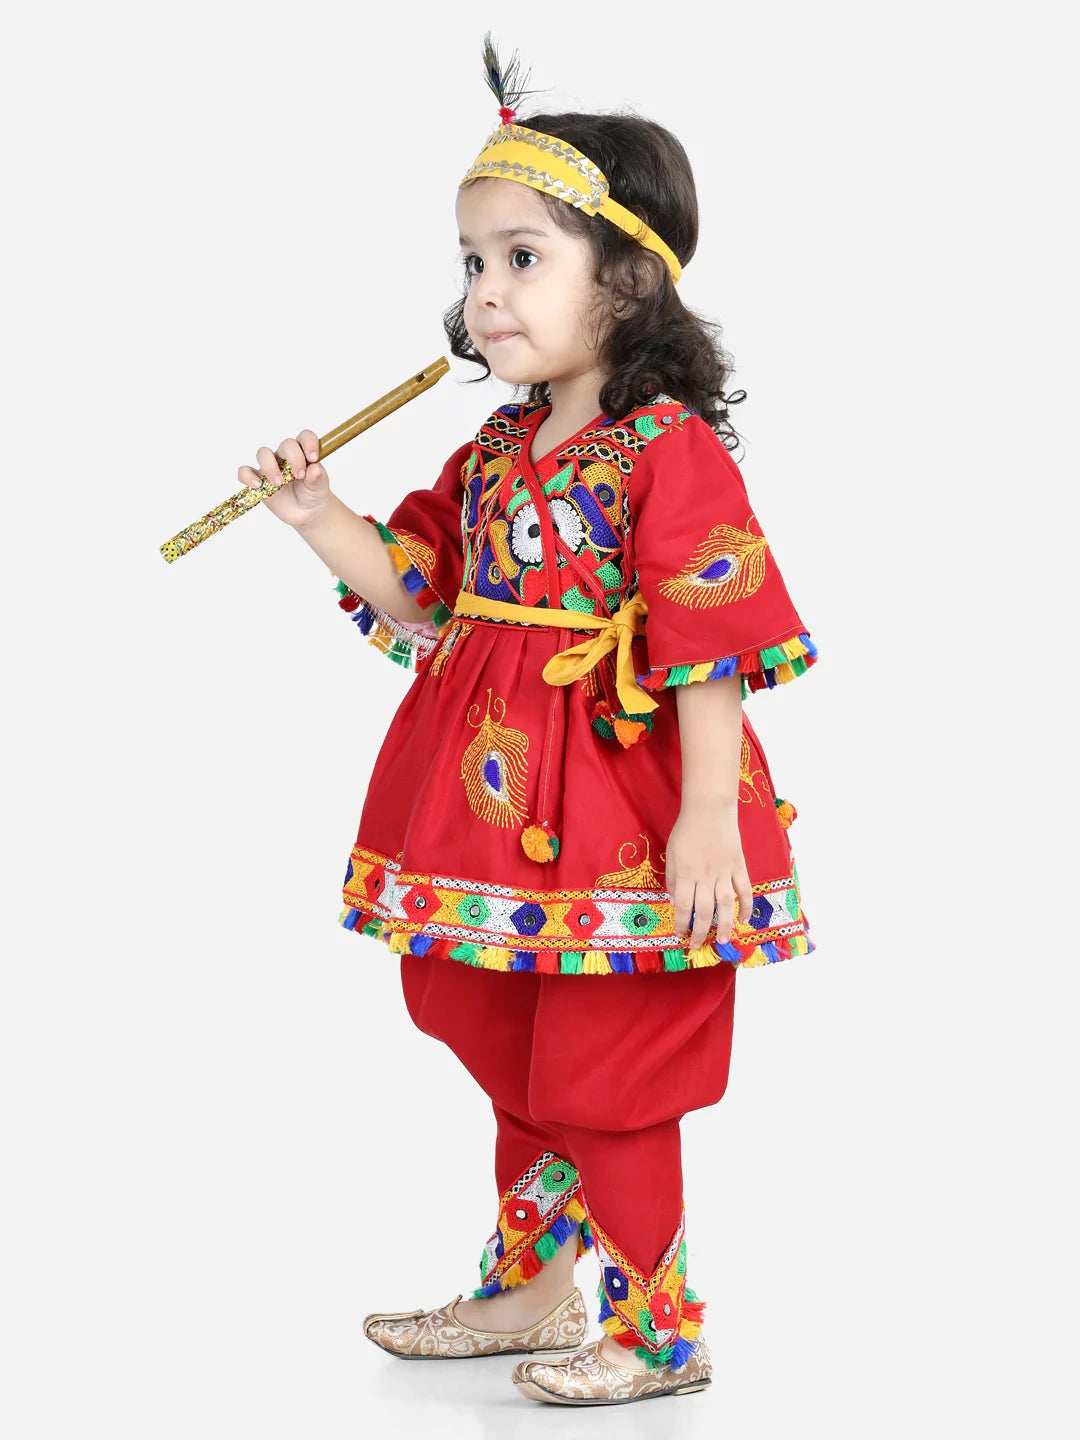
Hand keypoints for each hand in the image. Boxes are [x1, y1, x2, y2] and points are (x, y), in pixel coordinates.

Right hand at [238, 429, 329, 527]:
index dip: (309, 443)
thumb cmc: (313, 493)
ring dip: (270, 466)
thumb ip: (318, 478)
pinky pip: (245, 471)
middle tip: (299, 476)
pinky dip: (247, 476)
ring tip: (278, 483)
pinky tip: (258, 486)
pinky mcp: (259, 479)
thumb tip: (314, 468)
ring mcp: (271, 466)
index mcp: (303, 452)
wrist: (306, 512)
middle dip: (294, 458)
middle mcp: (286, 455)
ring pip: (263, 453)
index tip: (313, 458)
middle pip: (286, 444)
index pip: (305, 437)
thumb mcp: (320, 488)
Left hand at [665, 805, 753, 950]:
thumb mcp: (671, 854)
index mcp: (686, 874)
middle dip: (700, 932)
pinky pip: (744, 890)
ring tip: (724, 941)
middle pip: (704, 911)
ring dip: (725, 925)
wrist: (709, 809)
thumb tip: (677, 903)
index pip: (683, 907)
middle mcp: (705, 877)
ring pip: (726, 905)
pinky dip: (746, 906)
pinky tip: (744, 920)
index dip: (681, 924)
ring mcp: (725, 872)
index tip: (679, 935)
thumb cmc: (686, 831)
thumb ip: (674, 880)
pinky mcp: (739, 867)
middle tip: (697, 946)